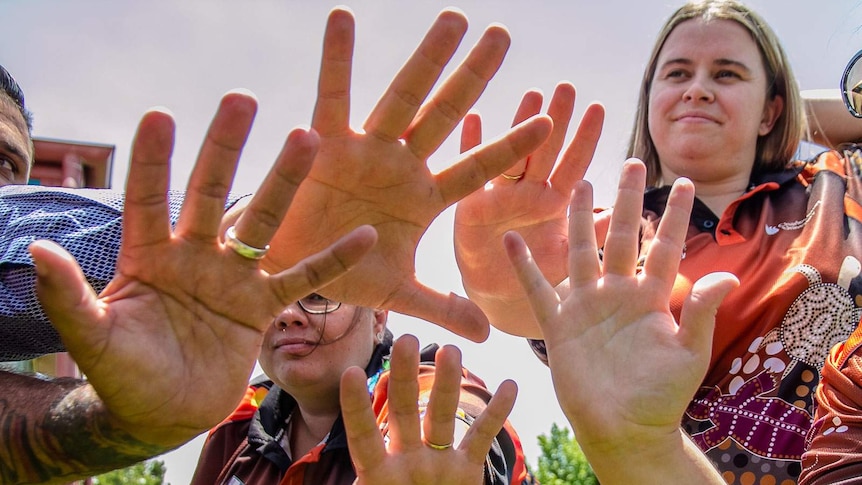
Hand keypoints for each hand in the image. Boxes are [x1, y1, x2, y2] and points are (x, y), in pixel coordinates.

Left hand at [29, 91, 375, 448]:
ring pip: (261, 223)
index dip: (153, 161)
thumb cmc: (122, 377)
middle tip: (241, 100)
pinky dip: (332, 261)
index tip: (161, 115)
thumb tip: (37, 251)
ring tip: (307, 138)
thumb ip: (68, 297)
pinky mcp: (260, 306)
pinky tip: (364, 237)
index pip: (148, 200)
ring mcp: (230, 278)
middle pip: (211, 193)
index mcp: (147, 258)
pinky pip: (301, 280)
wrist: (164, 412)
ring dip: (284, 183)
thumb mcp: (94, 340)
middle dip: (224, 148)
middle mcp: (192, 256)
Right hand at [265, 8, 552, 341]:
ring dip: (427, 60)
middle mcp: (403, 164)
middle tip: (502, 34)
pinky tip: (341, 19)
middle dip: (474, 77)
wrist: (292, 269)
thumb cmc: (347, 272)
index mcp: (427, 197)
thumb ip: (444, 306)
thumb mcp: (401, 292)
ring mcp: (368, 150)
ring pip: (402, 98)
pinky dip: (337, 62)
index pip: (478, 168)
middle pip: (447, 115)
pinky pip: (334, 98)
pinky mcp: (327, 145)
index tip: (549, 121)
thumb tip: (491, 334)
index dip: (511, 147)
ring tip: (454, 20)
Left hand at [341, 334, 517, 484]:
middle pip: (405, 411)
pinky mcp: (467, 470)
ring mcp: (438, 461)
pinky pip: (483, 437)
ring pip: (444, 415)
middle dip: (406, 376)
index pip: (363, 436)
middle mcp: (407, 458)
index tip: (349, 372)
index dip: (356, 407)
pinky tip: (509, 385)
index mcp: (378, 474)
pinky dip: (497, 413)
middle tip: (406, 339)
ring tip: (451, 350)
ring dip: (448, 384)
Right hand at [454, 82, 603, 336]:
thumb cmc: (538, 277)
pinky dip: (469, 145)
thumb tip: (629, 217)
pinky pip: (470, 171)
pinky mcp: (471, 206)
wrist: (498, 296)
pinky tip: (473, 118)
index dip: (585, 138)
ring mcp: (499, 195)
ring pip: (510, 153)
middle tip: (567, 87)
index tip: (598, 107)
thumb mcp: (568, 258)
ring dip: (518, 124)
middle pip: (544, 150)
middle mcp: (528, 192)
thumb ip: (593, 237)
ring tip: (531, 94)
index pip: (574, 164)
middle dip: (555, 118)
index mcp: (554, 202)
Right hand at [504, 160, 736, 476]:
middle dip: (626, 200)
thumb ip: (700, 313)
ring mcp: (586, 306)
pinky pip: (537, 290)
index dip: (672, 216)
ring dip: (579, 219)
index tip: (681, 182)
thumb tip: (725, 276)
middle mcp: (618, 294)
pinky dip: (523, 266)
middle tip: (631, 163)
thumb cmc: (662, 397)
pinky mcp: (559, 325)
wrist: (623, 428)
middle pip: (621, 237)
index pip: (664, 247)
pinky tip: (511, 240)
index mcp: (651, 298)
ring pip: (580, 251)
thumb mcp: (689, 354)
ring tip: (578, 184)